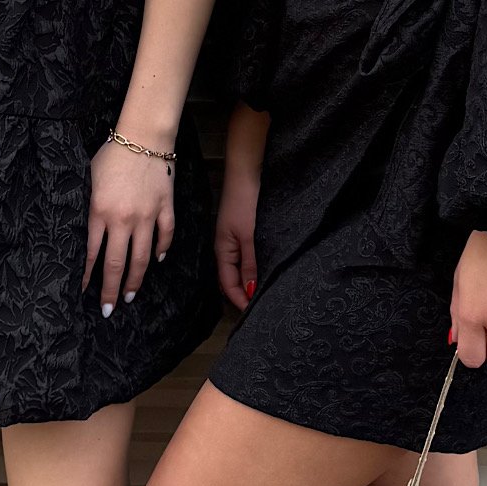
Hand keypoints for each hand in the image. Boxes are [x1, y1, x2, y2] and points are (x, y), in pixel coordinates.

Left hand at [84, 137, 174, 315]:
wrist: (143, 136)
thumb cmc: (111, 155)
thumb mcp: (89, 180)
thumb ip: (88, 208)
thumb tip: (87, 234)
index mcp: (100, 211)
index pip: (92, 254)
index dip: (88, 276)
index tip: (84, 292)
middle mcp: (123, 219)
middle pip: (117, 264)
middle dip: (110, 290)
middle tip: (108, 309)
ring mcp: (147, 216)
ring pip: (142, 258)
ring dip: (135, 280)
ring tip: (129, 295)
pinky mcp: (165, 208)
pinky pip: (165, 236)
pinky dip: (161, 251)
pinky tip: (156, 261)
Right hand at [215, 165, 258, 310]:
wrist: (247, 171)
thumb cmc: (245, 201)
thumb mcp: (249, 235)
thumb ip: (250, 264)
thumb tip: (250, 292)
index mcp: (222, 250)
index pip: (228, 284)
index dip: (239, 300)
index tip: (254, 314)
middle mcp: (226, 247)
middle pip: (232, 279)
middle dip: (243, 295)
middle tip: (261, 308)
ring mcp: (235, 239)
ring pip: (240, 269)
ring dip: (249, 282)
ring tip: (264, 294)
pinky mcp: (244, 231)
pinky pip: (246, 257)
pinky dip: (254, 268)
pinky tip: (264, 271)